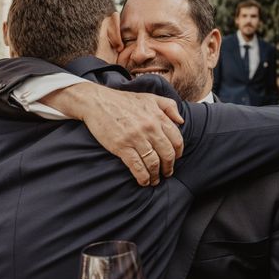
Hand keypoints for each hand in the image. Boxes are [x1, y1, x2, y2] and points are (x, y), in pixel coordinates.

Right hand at [42, 82, 183, 185]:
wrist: (97, 102)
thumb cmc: (124, 100)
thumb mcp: (150, 97)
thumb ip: (169, 106)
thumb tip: (181, 121)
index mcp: (158, 116)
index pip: (176, 139)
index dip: (178, 153)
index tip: (175, 159)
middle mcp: (150, 127)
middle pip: (167, 154)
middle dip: (169, 167)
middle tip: (167, 173)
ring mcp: (136, 138)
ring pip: (153, 163)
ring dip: (156, 175)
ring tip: (155, 180)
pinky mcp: (122, 146)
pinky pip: (137, 166)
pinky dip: (143, 177)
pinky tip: (144, 181)